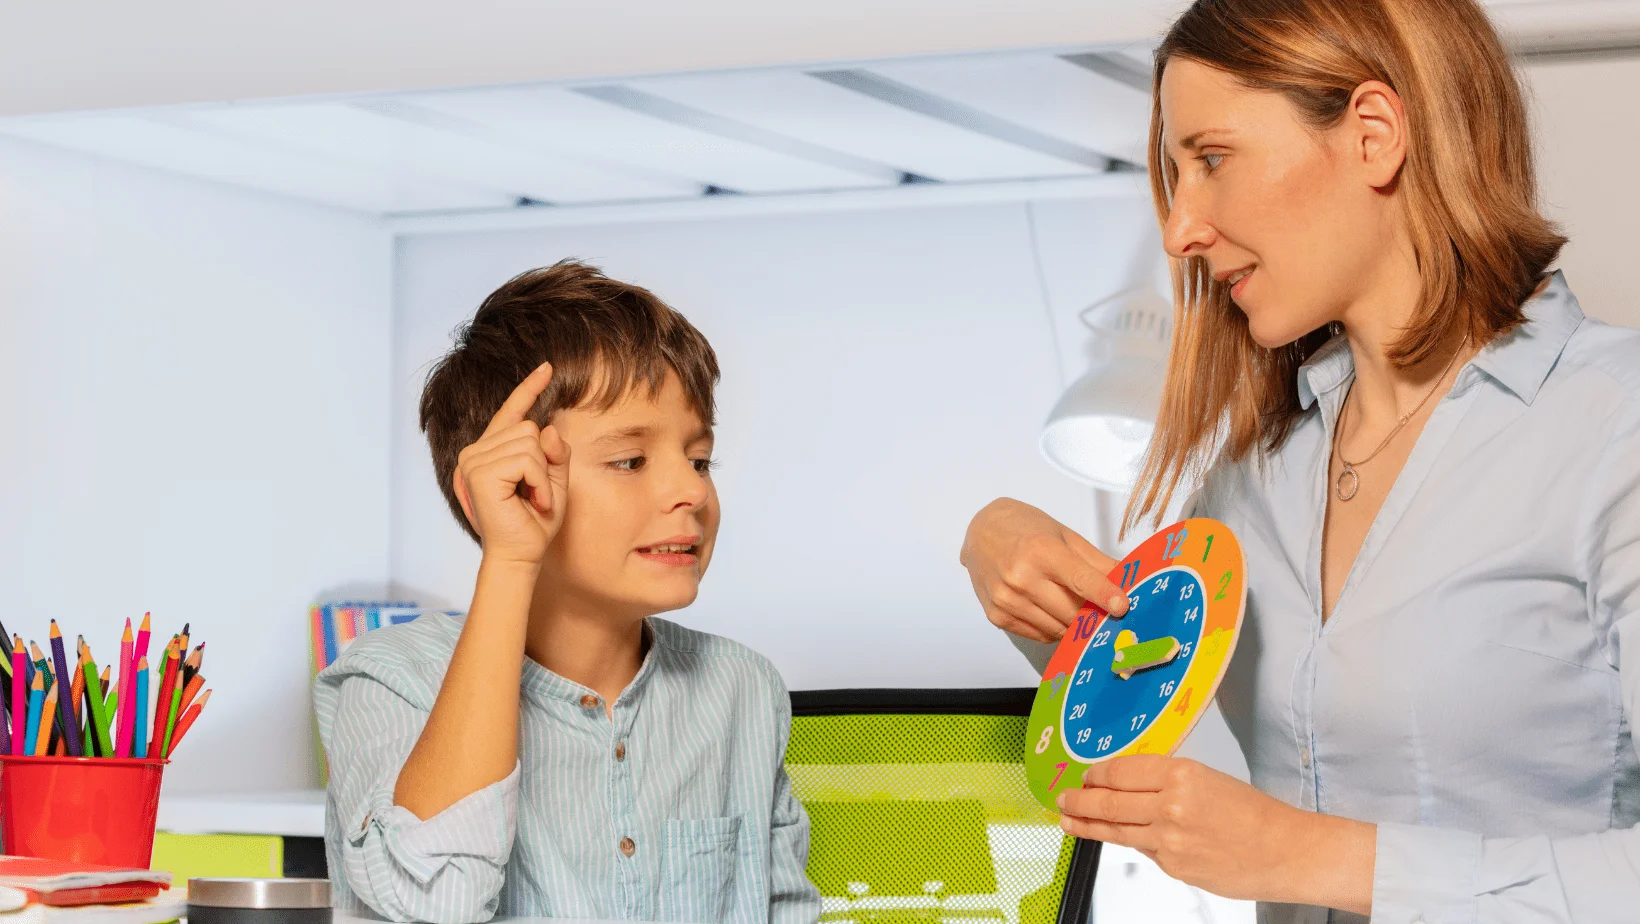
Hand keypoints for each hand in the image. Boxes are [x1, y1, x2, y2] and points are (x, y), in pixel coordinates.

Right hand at [454, 362, 570, 565]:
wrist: (520, 556)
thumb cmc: (534, 523)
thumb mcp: (553, 481)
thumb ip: (553, 452)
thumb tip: (545, 427)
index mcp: (490, 452)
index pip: (512, 413)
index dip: (529, 389)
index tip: (547, 367)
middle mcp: (475, 452)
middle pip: (528, 426)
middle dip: (544, 463)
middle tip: (537, 495)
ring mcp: (472, 461)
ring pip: (530, 442)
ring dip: (542, 476)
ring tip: (533, 500)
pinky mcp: (478, 473)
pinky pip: (527, 459)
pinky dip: (539, 481)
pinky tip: (530, 501)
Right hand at [959, 498, 1128, 643]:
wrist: (980, 531)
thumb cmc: (1025, 528)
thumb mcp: (1064, 535)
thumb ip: (1096, 561)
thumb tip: (1129, 581)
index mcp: (1040, 551)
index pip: (1080, 580)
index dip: (1104, 595)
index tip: (1123, 607)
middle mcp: (1020, 578)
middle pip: (1071, 611)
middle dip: (1093, 614)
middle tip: (1105, 611)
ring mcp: (1006, 600)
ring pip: (1057, 629)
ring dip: (1074, 624)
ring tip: (1077, 609)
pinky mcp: (997, 616)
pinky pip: (1039, 635)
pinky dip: (1053, 628)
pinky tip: (1052, 611)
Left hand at [1057, 755, 1374, 912]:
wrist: (1287, 851)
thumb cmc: (1255, 815)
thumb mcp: (1208, 779)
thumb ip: (1167, 781)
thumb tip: (1128, 785)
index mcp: (1181, 773)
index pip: (1121, 770)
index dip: (1096, 774)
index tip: (1085, 775)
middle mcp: (1171, 805)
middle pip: (1108, 801)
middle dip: (1080, 800)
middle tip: (1063, 797)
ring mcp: (1169, 839)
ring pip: (1115, 830)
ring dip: (1087, 824)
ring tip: (1068, 820)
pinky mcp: (1173, 866)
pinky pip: (1141, 850)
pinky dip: (1127, 842)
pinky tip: (1113, 837)